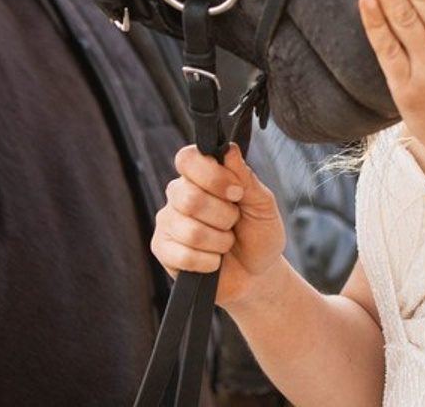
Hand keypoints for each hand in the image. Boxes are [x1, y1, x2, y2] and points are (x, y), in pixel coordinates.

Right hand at [150, 143, 287, 308]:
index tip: (236, 192)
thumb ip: (245, 177)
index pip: (187, 158)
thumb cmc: (258, 232)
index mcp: (202, 175)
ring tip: (226, 242)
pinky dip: (208, 261)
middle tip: (234, 222)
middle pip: (189, 197)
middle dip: (223, 215)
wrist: (256, 274)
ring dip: (219, 241)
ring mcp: (168, 221)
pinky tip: (214, 260)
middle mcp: (179, 193)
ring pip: (190, 230)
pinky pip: (183, 255)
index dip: (211, 175)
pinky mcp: (162, 250)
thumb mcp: (262, 203)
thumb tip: (229, 150)